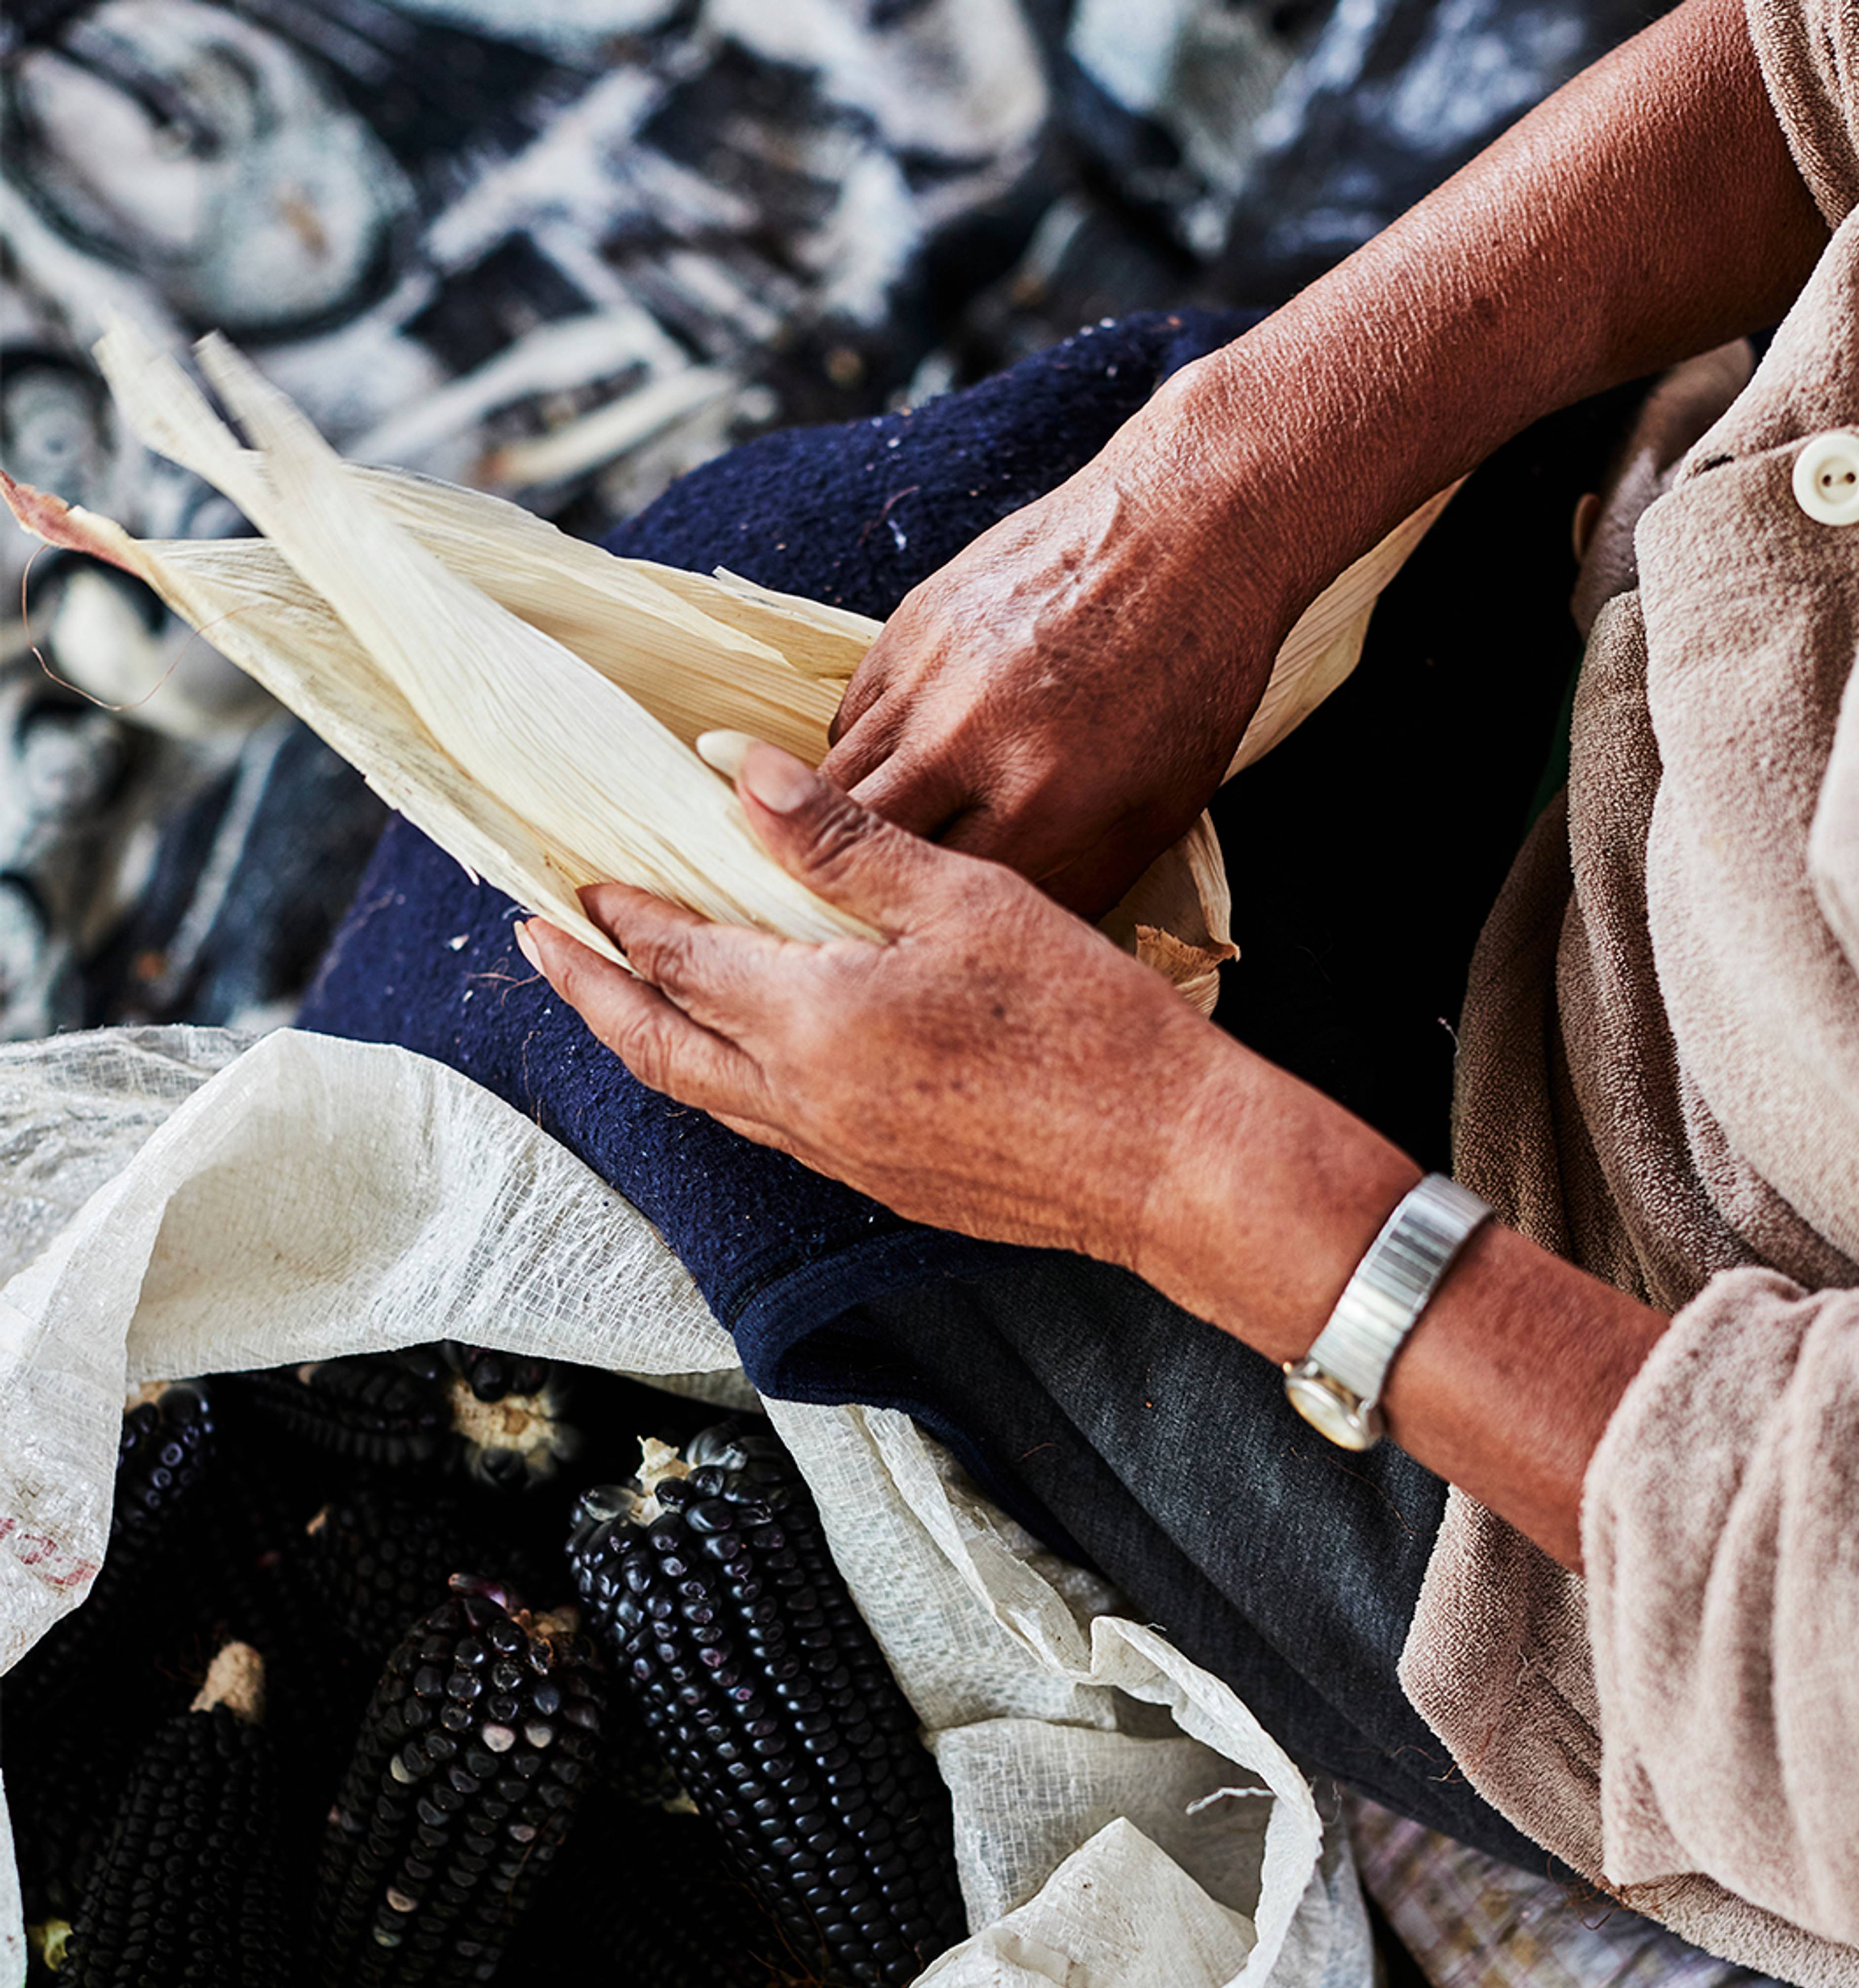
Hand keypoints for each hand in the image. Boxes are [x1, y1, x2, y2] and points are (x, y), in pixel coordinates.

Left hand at [516, 743, 1215, 1266]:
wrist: (1167, 1162)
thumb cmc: (1086, 1022)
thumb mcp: (968, 902)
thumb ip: (843, 843)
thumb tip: (739, 777)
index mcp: (814, 1021)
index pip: (677, 955)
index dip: (616, 911)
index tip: (570, 873)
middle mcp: (803, 1101)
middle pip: (653, 1044)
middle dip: (583, 989)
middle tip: (533, 941)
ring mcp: (838, 1153)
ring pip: (701, 1095)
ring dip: (644, 1038)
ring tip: (614, 991)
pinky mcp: (880, 1180)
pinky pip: (763, 1126)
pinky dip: (718, 1079)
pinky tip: (733, 1052)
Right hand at [824, 370, 1294, 917]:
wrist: (1189, 529)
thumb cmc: (1191, 679)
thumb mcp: (1159, 808)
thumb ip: (1074, 881)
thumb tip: (1003, 936)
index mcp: (1043, 796)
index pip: (936, 898)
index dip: (913, 929)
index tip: (903, 946)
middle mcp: (968, 737)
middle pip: (854, 847)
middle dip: (843, 887)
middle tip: (845, 917)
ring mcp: (928, 675)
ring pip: (830, 782)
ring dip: (834, 825)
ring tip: (844, 858)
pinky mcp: (907, 625)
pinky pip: (850, 721)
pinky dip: (856, 759)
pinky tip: (885, 775)